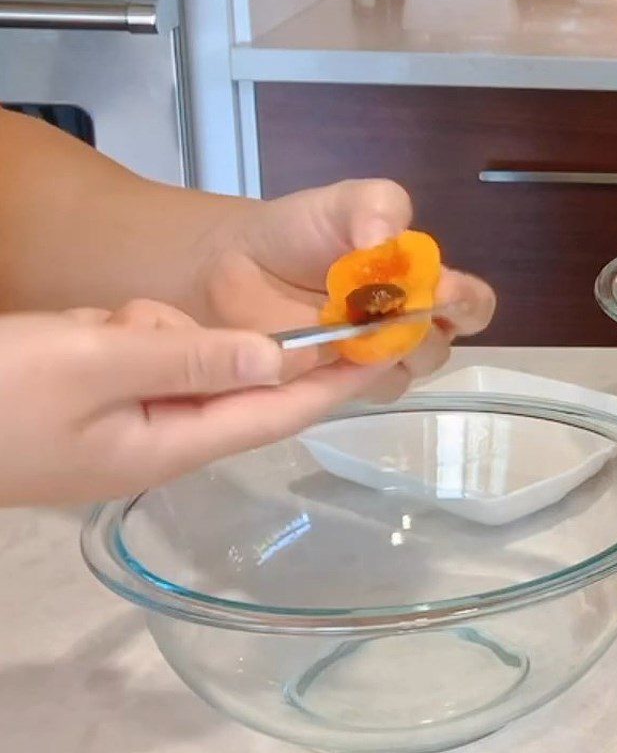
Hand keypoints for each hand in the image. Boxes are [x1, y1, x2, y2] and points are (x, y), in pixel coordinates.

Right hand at [0, 301, 390, 504]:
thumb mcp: (92, 363)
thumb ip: (191, 358)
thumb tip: (276, 358)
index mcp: (175, 443)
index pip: (280, 410)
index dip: (336, 381)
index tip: (385, 349)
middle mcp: (167, 439)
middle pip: (228, 379)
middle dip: (206, 340)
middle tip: (131, 327)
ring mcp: (133, 423)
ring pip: (183, 359)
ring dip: (149, 334)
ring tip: (87, 333)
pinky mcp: (106, 403)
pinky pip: (144, 358)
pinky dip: (122, 338)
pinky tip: (76, 335)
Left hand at [206, 179, 495, 399]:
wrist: (235, 264)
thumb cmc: (299, 232)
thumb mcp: (343, 202)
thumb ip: (377, 206)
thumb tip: (387, 240)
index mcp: (420, 283)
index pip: (472, 306)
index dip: (467, 305)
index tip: (443, 292)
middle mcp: (406, 325)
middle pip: (441, 347)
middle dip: (421, 332)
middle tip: (389, 313)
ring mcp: (372, 359)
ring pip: (405, 375)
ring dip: (385, 355)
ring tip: (349, 330)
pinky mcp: (338, 384)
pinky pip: (362, 393)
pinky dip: (351, 374)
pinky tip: (325, 349)